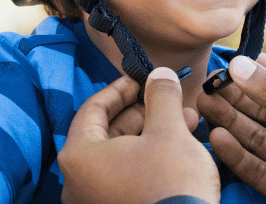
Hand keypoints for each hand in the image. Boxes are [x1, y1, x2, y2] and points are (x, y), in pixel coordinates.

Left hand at [59, 68, 219, 203]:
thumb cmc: (170, 186)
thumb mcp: (169, 132)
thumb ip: (161, 97)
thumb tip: (160, 75)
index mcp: (79, 157)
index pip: (93, 108)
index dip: (120, 88)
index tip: (141, 79)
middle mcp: (78, 182)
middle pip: (107, 132)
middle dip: (144, 111)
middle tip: (169, 99)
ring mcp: (95, 201)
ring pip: (122, 154)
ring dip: (152, 132)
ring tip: (186, 120)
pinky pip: (127, 176)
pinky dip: (149, 157)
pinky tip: (180, 146)